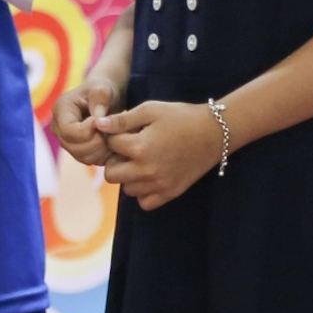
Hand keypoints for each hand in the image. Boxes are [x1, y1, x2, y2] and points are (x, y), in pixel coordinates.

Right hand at [52, 76, 123, 166]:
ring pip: (82, 156)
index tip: (104, 123)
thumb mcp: (103, 88)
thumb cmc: (102, 91)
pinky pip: (89, 161)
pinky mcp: (77, 151)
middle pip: (74, 147)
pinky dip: (103, 155)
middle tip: (112, 131)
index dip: (88, 131)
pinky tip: (113, 143)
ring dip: (101, 149)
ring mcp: (67, 141)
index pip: (68, 130)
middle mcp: (58, 128)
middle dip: (97, 141)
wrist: (104, 99)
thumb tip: (98, 121)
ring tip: (113, 136)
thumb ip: (100, 98)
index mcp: (60, 109)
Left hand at [98, 101, 219, 209]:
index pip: (110, 144)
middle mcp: (146, 170)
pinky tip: (150, 176)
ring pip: (126, 189)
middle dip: (115, 160)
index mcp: (140, 147)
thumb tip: (97, 125)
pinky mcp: (170, 193)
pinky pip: (144, 202)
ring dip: (128, 176)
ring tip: (142, 160)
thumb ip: (122, 120)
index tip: (126, 130)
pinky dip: (143, 192)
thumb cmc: (181, 117)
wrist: (214, 132)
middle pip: (110, 174)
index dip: (114, 135)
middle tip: (129, 149)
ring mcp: (158, 184)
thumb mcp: (151, 110)